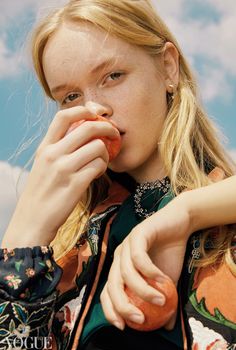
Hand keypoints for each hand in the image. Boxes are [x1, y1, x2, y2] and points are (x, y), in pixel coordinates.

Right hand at [2, 106, 119, 247]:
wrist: (32, 221)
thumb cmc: (40, 193)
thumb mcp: (42, 166)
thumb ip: (58, 149)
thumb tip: (81, 135)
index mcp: (45, 148)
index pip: (63, 116)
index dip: (83, 110)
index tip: (95, 114)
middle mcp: (53, 154)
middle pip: (87, 127)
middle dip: (107, 128)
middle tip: (114, 134)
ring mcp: (64, 169)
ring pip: (98, 147)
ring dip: (106, 153)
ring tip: (102, 161)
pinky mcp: (76, 184)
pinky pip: (99, 166)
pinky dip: (103, 167)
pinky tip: (98, 173)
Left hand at [101, 193, 191, 329]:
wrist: (180, 224)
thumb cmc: (171, 253)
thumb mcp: (168, 283)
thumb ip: (165, 303)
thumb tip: (166, 328)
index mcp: (121, 269)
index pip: (107, 292)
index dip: (111, 310)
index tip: (123, 327)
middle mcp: (119, 257)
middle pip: (111, 285)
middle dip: (122, 306)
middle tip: (139, 319)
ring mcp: (126, 245)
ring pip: (125, 273)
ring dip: (142, 290)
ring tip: (160, 301)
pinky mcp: (136, 234)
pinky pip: (138, 257)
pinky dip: (149, 272)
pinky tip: (163, 280)